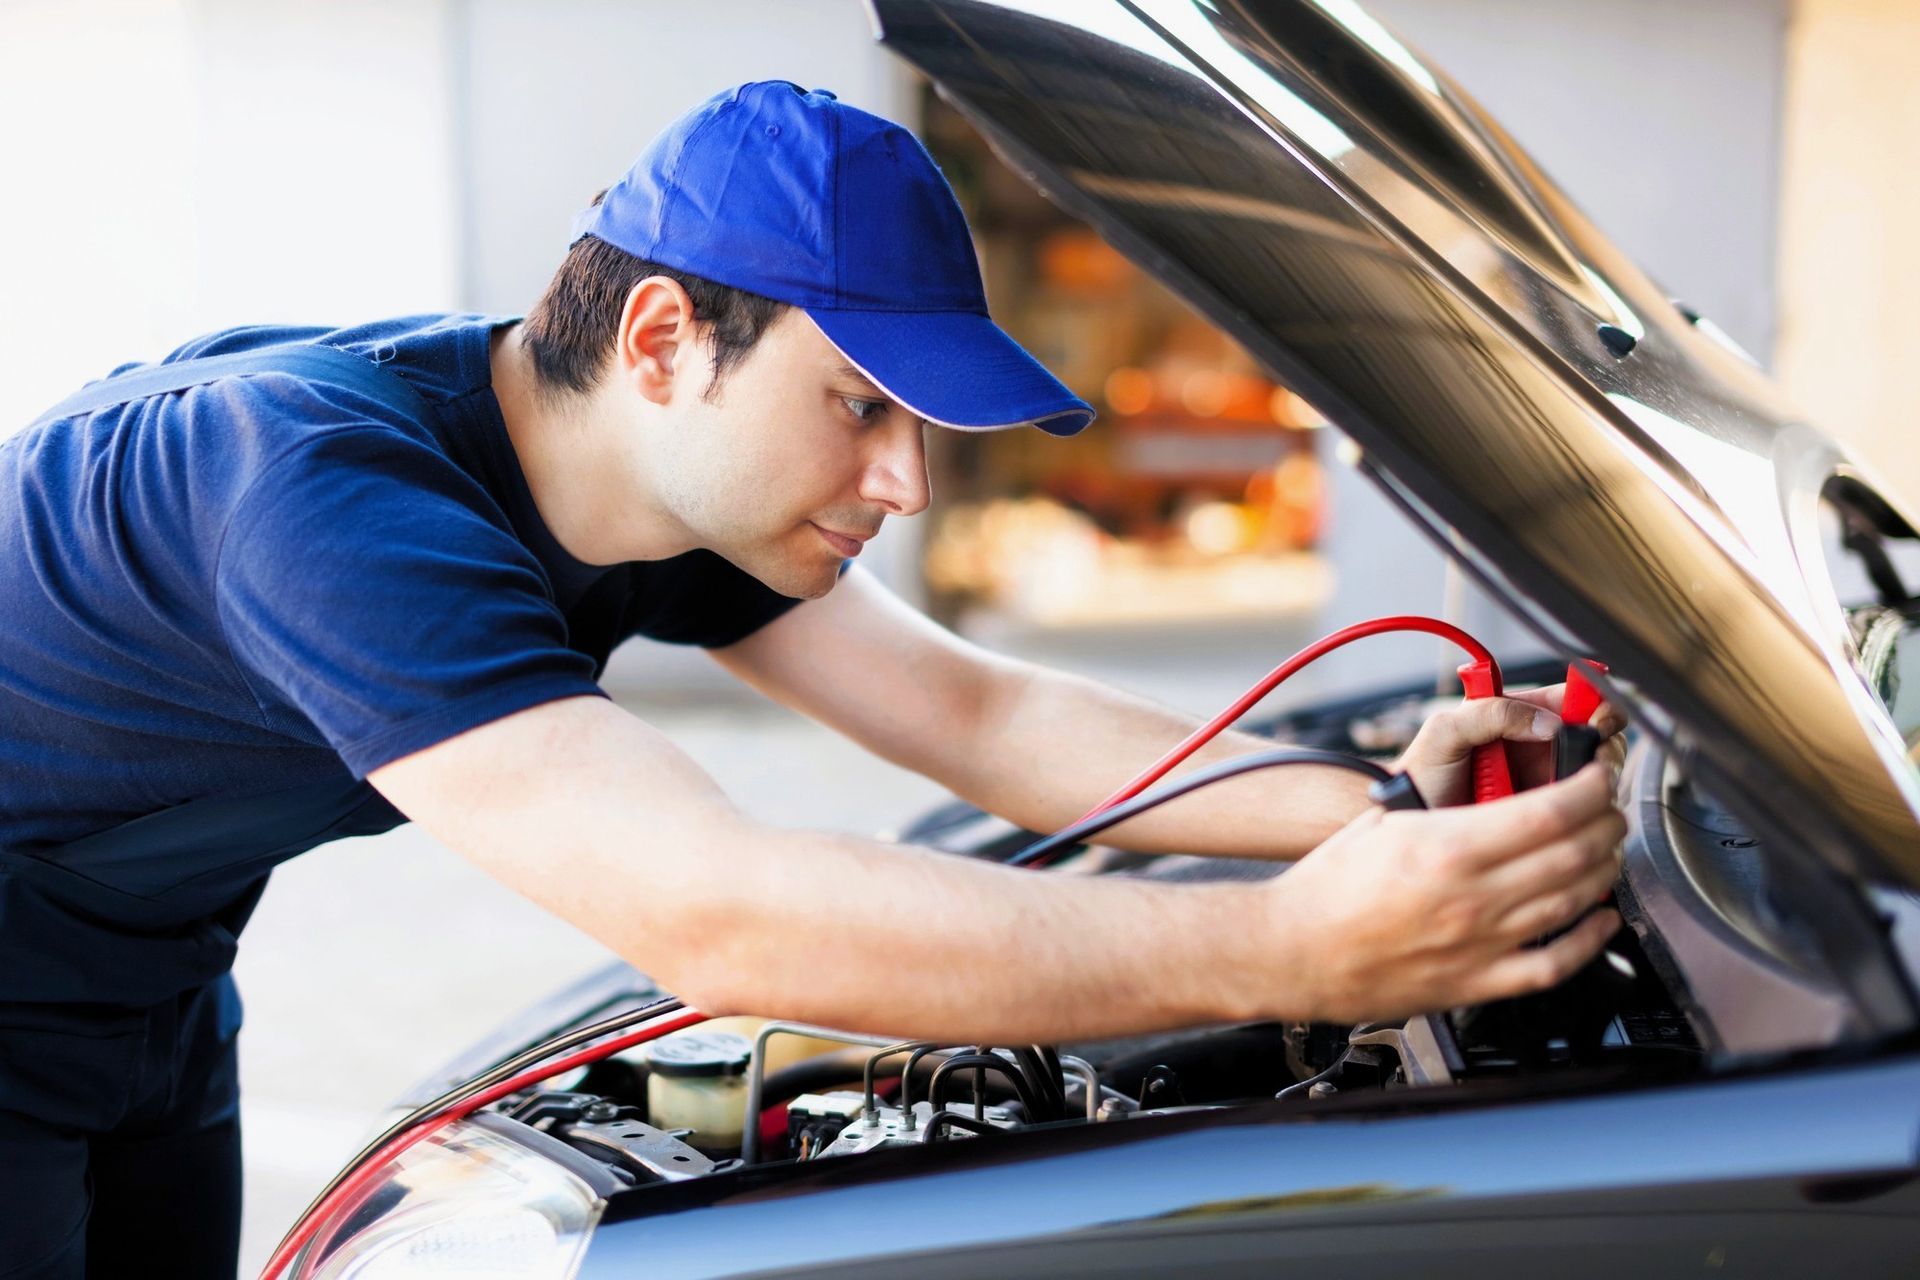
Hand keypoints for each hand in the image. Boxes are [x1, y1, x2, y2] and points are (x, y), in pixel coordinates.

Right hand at [1257, 763, 1625, 1022]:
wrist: (1294, 950)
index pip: (1552, 810)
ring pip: (1575, 901)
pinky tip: (1601, 918)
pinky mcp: (1477, 982)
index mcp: (1449, 846)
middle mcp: (1473, 897)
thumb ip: (1450, 806)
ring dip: (1604, 869)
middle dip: (1607, 823)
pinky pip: (1555, 963)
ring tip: (1605, 849)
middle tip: (1608, 808)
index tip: (1597, 776)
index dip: (1591, 788)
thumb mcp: (1387, 819)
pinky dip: (1591, 939)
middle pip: (1575, 852)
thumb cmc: (1329, 887)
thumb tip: (1498, 784)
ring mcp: (1481, 943)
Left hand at [1394, 683, 1626, 807]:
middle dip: (1604, 748)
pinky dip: (1585, 812)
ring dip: (1596, 783)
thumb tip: (1547, 721)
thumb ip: (1490, 713)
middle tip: (1592, 764)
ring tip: (1570, 792)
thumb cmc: (1421, 773)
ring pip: (1596, 778)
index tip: (1600, 722)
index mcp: (1519, 716)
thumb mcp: (1445, 732)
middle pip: (1598, 739)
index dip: (1597, 706)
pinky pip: (1582, 812)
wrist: (1409, 821)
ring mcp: (1546, 783)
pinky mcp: (1547, 815)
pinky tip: (1570, 818)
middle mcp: (1539, 748)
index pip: (1575, 700)